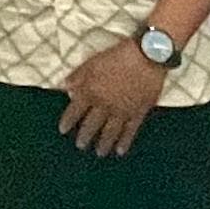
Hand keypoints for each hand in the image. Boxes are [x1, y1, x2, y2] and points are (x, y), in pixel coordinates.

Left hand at [58, 39, 167, 157]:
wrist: (146, 56)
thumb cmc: (118, 56)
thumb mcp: (92, 62)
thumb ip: (78, 76)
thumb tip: (66, 88)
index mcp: (91, 92)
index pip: (74, 111)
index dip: (67, 121)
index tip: (62, 130)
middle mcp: (105, 105)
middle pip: (91, 125)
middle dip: (84, 137)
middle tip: (80, 146)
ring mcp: (122, 111)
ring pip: (110, 132)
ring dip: (103, 144)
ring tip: (99, 153)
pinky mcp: (139, 112)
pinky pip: (130, 131)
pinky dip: (125, 142)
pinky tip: (120, 150)